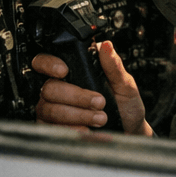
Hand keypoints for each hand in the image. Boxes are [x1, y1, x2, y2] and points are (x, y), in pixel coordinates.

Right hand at [32, 42, 151, 135]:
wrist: (129, 130)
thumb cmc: (125, 105)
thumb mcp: (125, 84)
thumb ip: (113, 65)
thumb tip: (107, 45)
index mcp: (75, 71)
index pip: (46, 61)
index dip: (49, 64)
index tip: (64, 71)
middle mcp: (61, 88)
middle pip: (49, 88)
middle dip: (75, 96)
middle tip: (99, 102)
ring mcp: (55, 108)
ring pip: (49, 108)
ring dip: (76, 114)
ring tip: (100, 118)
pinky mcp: (55, 128)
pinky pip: (52, 128)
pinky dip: (71, 128)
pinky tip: (87, 129)